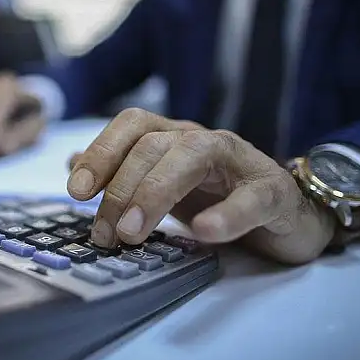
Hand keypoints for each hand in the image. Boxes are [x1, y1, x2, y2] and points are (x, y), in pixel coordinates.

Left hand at [67, 108, 336, 264]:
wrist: (287, 215)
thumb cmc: (218, 197)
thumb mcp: (163, 185)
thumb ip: (121, 172)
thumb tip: (72, 163)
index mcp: (173, 137)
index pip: (131, 126)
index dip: (100, 152)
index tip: (77, 192)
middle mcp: (202, 140)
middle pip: (153, 144)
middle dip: (121, 187)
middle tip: (105, 233)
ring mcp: (239, 162)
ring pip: (194, 156)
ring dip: (156, 193)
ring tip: (133, 232)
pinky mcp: (273, 191)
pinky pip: (251, 197)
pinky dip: (227, 214)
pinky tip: (203, 232)